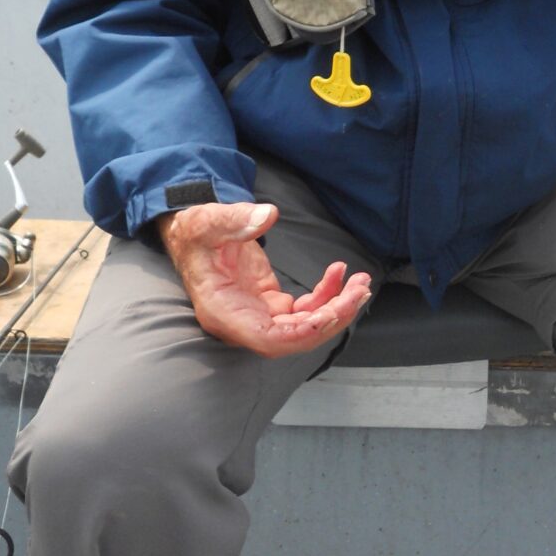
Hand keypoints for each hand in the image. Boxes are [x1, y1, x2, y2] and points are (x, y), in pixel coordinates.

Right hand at [157, 202, 371, 358]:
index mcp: (224, 312)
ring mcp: (258, 314)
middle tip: (359, 292)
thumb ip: (236, 219)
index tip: (330, 315)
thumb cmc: (197, 231)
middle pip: (294, 336)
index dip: (301, 334)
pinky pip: (304, 308)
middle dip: (332, 317)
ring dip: (336, 307)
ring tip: (361, 283)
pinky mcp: (270, 303)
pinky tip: (338, 273)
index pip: (268, 339)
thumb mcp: (208, 220)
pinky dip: (326, 295)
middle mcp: (243, 321)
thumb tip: (266, 216)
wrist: (194, 233)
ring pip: (304, 325)